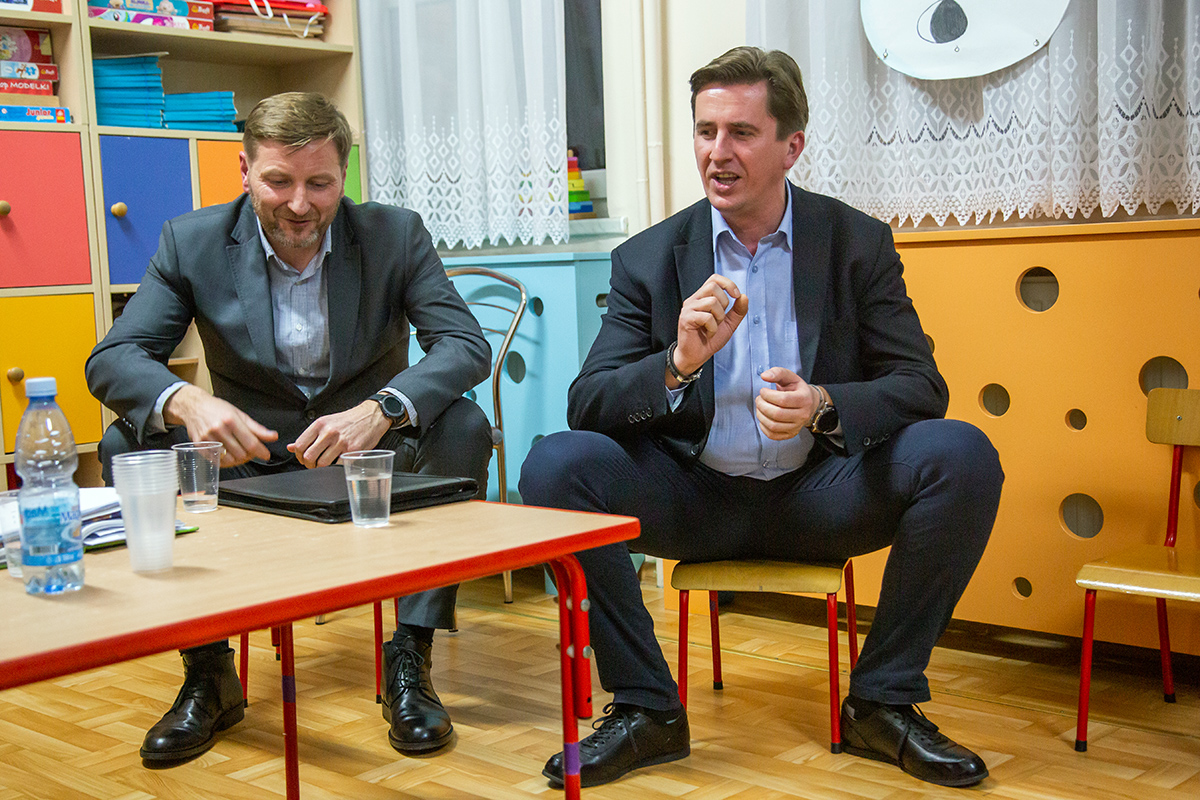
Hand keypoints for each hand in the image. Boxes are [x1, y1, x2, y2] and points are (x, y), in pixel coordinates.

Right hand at [163, 385, 277, 466]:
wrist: (193, 406)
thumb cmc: (218, 409)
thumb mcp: (239, 414)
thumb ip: (257, 428)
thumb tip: (273, 437)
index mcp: (230, 420)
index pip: (250, 442)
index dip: (261, 451)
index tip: (266, 455)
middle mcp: (218, 430)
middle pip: (241, 453)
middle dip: (250, 455)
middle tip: (252, 451)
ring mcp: (207, 439)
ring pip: (230, 459)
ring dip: (239, 460)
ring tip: (241, 453)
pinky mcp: (199, 446)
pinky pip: (216, 461)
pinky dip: (226, 462)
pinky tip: (230, 455)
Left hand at [287, 400, 391, 467]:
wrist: (371, 415)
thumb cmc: (349, 420)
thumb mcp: (326, 422)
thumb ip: (309, 436)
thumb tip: (291, 447)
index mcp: (320, 424)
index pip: (300, 445)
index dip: (298, 456)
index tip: (303, 458)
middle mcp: (329, 432)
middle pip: (309, 457)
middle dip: (308, 465)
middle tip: (312, 464)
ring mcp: (341, 442)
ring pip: (322, 463)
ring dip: (321, 468)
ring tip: (325, 464)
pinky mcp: (353, 450)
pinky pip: (338, 465)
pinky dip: (336, 466)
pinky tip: (338, 461)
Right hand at [670, 274, 748, 385]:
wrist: (696, 356)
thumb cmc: (708, 339)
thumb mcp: (729, 324)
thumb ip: (738, 311)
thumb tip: (744, 297)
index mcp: (703, 297)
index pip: (714, 279)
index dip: (728, 283)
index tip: (736, 295)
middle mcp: (694, 300)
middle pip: (713, 286)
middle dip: (724, 303)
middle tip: (720, 318)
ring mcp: (688, 308)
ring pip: (711, 301)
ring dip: (719, 317)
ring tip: (713, 327)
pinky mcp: (686, 319)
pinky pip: (706, 317)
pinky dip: (712, 328)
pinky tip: (708, 333)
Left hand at [755, 367, 821, 440]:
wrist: (809, 403)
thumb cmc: (796, 389)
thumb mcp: (790, 377)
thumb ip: (777, 372)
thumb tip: (764, 376)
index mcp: (804, 399)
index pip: (783, 400)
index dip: (768, 395)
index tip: (763, 391)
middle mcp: (803, 415)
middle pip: (777, 414)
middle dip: (762, 405)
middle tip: (759, 399)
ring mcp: (797, 426)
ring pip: (773, 426)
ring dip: (761, 415)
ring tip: (760, 407)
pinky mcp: (791, 434)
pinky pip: (773, 435)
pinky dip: (763, 426)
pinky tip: (764, 417)